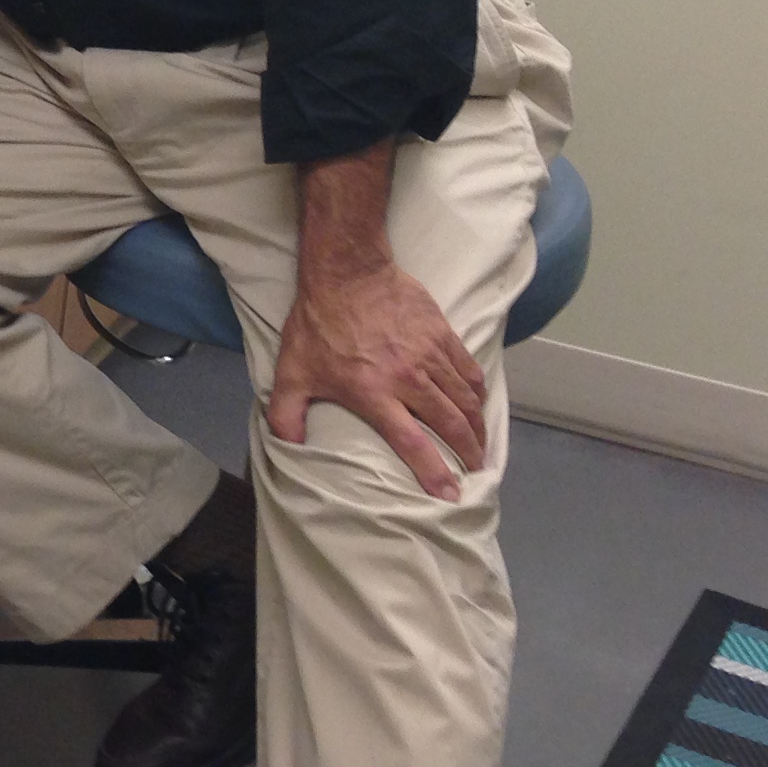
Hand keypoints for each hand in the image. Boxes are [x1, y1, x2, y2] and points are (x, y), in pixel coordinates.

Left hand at [267, 260, 487, 498]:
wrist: (346, 272)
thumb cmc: (316, 324)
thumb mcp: (291, 373)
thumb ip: (286, 414)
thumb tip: (289, 447)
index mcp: (375, 393)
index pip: (412, 443)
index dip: (434, 472)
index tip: (450, 495)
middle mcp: (409, 378)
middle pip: (452, 424)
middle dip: (470, 453)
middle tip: (477, 471)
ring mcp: (430, 355)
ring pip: (466, 399)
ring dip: (478, 425)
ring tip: (481, 442)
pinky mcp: (442, 334)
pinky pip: (469, 369)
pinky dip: (477, 390)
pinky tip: (477, 402)